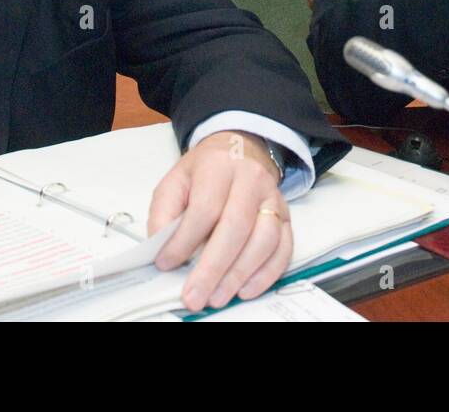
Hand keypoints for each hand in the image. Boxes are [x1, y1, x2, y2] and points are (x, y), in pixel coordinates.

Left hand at [148, 131, 290, 311]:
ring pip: (264, 239)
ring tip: (217, 297)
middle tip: (195, 296)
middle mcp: (251, 179)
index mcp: (218, 165)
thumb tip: (162, 250)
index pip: (205, 207)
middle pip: (236, 227)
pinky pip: (284, 248)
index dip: (184, 240)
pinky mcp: (286, 216)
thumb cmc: (204, 172)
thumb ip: (164, 213)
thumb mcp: (175, 181)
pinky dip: (267, 274)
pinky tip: (246, 289)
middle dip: (213, 268)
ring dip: (240, 274)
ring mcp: (273, 197)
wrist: (238, 150)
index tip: (166, 264)